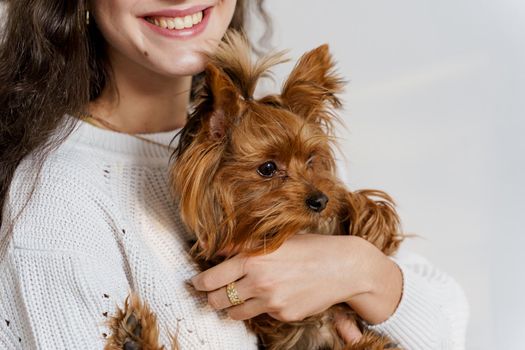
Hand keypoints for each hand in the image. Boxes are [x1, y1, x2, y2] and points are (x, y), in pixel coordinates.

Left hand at [190, 233, 401, 325]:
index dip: (199, 282)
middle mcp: (258, 281)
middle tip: (212, 293)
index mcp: (252, 258)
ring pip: (234, 313)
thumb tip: (219, 253)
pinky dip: (261, 307)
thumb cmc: (310, 248)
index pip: (210, 278)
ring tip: (239, 296)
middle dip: (211, 297)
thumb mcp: (275, 240)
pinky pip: (261, 315)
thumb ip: (244, 248)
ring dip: (232, 306)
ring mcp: (270, 301)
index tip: (197, 282)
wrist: (343, 267)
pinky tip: (273, 295)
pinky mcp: (282, 314)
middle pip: (216, 300)